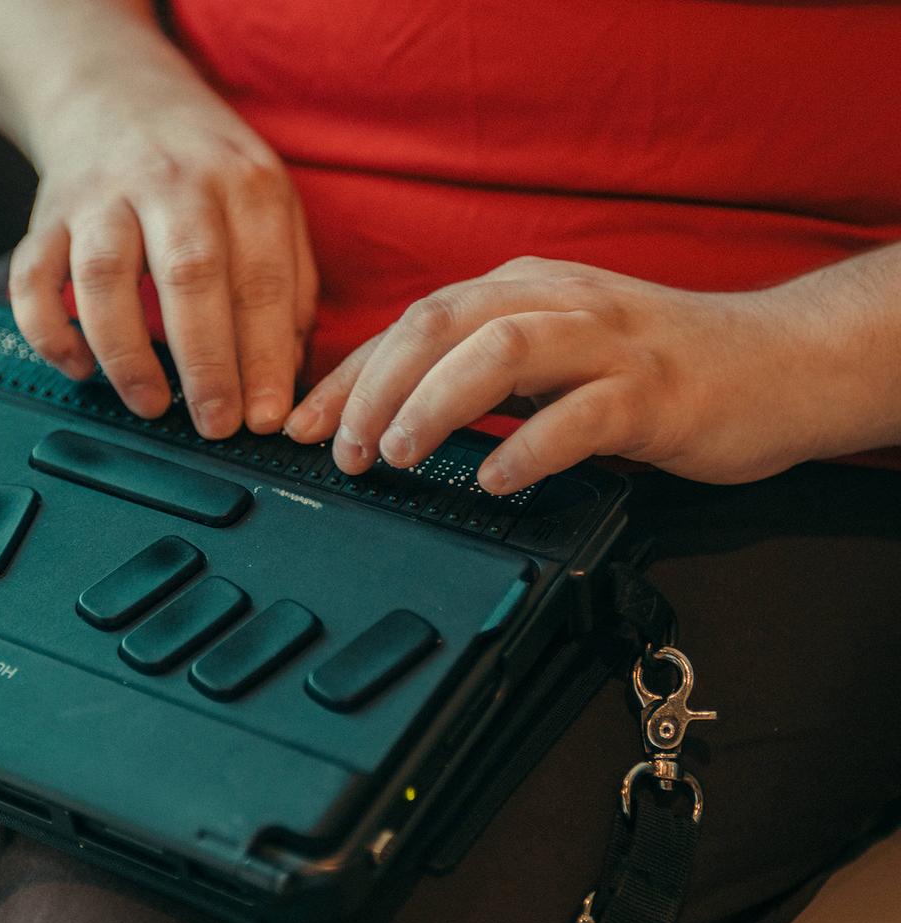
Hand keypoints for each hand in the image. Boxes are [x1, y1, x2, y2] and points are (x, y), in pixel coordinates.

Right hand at [8, 81, 317, 437]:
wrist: (116, 91)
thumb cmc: (202, 163)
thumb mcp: (269, 199)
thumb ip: (290, 279)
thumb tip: (289, 371)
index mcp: (242, 182)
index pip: (260, 278)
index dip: (265, 355)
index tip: (268, 415)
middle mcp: (171, 181)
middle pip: (189, 275)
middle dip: (206, 363)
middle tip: (216, 424)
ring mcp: (102, 195)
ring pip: (105, 276)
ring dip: (127, 353)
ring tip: (150, 404)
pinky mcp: (47, 214)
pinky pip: (32, 276)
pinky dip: (48, 328)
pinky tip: (77, 366)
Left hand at [284, 256, 839, 491]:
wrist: (777, 364)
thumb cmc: (651, 368)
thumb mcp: (549, 355)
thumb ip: (477, 372)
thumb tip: (384, 414)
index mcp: (520, 288)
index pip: (412, 322)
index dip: (349, 375)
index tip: (301, 426)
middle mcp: (556, 300)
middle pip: (440, 322)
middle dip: (375, 386)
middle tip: (342, 450)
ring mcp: (608, 341)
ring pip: (501, 349)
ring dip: (436, 403)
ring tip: (399, 455)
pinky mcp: (655, 390)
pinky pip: (583, 413)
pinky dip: (531, 445)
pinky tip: (498, 479)